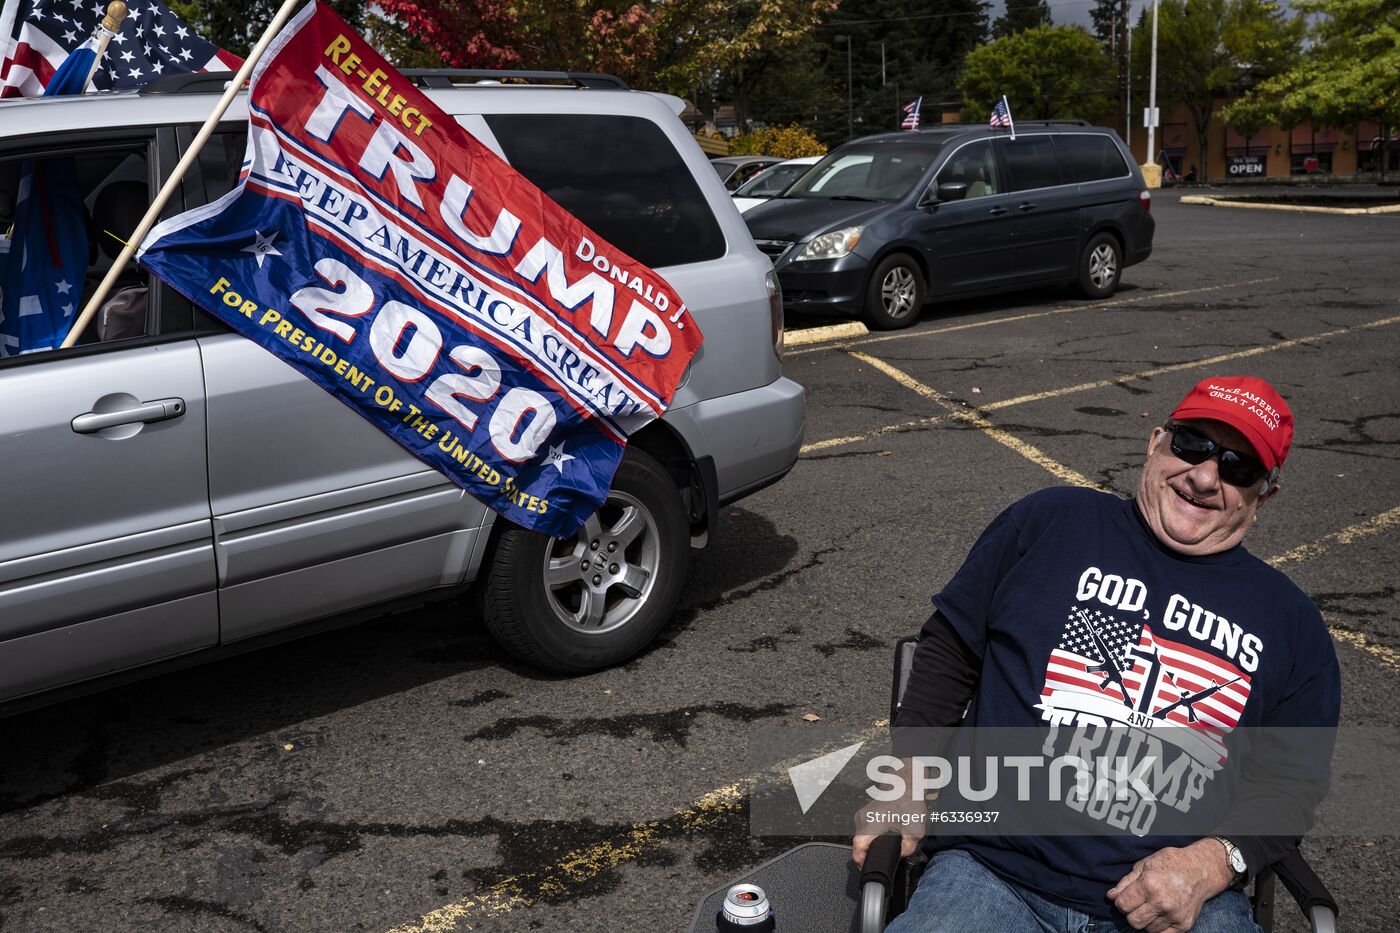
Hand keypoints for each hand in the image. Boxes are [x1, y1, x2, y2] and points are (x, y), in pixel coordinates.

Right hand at [851, 797, 925, 866]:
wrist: (904, 785)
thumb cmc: (908, 803)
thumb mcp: (915, 830)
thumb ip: (907, 849)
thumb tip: (900, 856)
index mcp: (869, 825)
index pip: (857, 851)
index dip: (864, 863)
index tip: (873, 866)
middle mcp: (861, 820)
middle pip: (859, 846)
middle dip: (871, 854)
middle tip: (885, 856)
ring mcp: (861, 816)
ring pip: (861, 839)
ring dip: (871, 845)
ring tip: (886, 845)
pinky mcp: (864, 815)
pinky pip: (864, 832)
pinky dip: (872, 837)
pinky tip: (883, 836)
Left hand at [1107, 839, 1234, 931]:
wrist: (1201, 869)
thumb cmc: (1171, 863)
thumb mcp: (1144, 865)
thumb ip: (1126, 882)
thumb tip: (1111, 897)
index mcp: (1149, 884)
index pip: (1123, 905)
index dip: (1120, 902)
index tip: (1125, 898)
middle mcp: (1162, 902)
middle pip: (1133, 921)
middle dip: (1131, 913)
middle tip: (1138, 904)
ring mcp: (1174, 915)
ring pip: (1147, 929)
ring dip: (1146, 920)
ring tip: (1152, 906)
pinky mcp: (1184, 925)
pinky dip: (1158, 927)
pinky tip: (1160, 915)